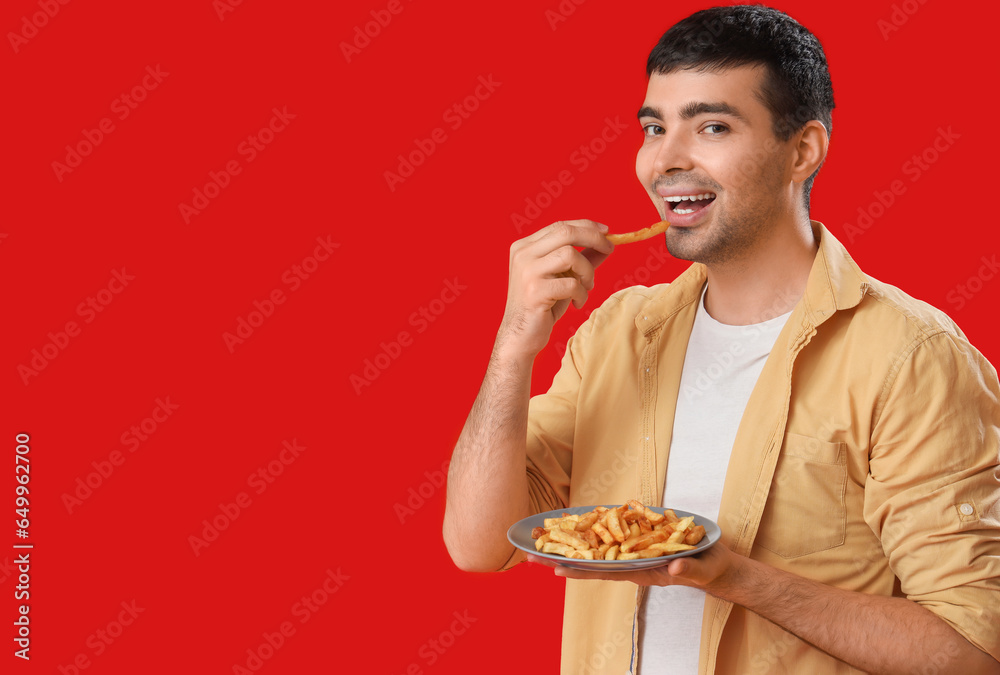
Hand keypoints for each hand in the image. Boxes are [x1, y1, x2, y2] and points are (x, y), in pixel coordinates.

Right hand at [497, 220, 613, 358]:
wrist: (520, 336)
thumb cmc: (542, 305)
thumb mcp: (562, 277)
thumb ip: (581, 259)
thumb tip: (607, 244)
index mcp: (525, 247)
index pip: (560, 226)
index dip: (587, 226)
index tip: (607, 232)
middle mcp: (523, 254)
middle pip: (565, 232)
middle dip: (594, 238)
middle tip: (610, 249)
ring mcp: (527, 271)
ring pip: (570, 255)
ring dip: (587, 272)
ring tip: (586, 287)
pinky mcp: (535, 291)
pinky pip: (571, 284)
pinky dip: (581, 294)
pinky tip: (577, 303)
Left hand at [527, 541, 740, 593]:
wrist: (718, 565)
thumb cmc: (710, 570)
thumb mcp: (703, 570)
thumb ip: (690, 570)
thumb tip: (675, 568)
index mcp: (644, 571)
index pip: (606, 573)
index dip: (582, 571)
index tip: (556, 569)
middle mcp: (634, 563)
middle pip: (594, 562)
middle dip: (565, 558)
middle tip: (533, 555)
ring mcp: (635, 553)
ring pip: (599, 550)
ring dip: (574, 545)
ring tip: (545, 540)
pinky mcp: (641, 541)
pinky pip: (613, 536)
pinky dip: (595, 531)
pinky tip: (579, 524)